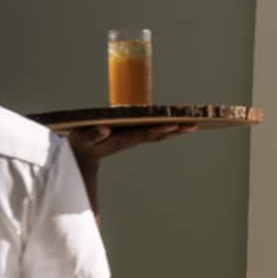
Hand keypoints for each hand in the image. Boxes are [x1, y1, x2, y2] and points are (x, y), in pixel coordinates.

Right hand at [67, 123, 196, 160]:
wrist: (82, 155)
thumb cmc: (81, 144)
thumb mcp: (82, 138)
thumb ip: (92, 135)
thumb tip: (105, 130)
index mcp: (121, 140)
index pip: (142, 135)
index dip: (157, 130)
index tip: (172, 126)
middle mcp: (131, 139)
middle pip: (157, 135)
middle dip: (174, 130)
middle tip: (193, 125)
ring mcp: (134, 138)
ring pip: (158, 134)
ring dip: (176, 129)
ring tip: (194, 124)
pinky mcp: (134, 135)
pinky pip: (154, 130)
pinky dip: (168, 127)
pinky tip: (180, 122)